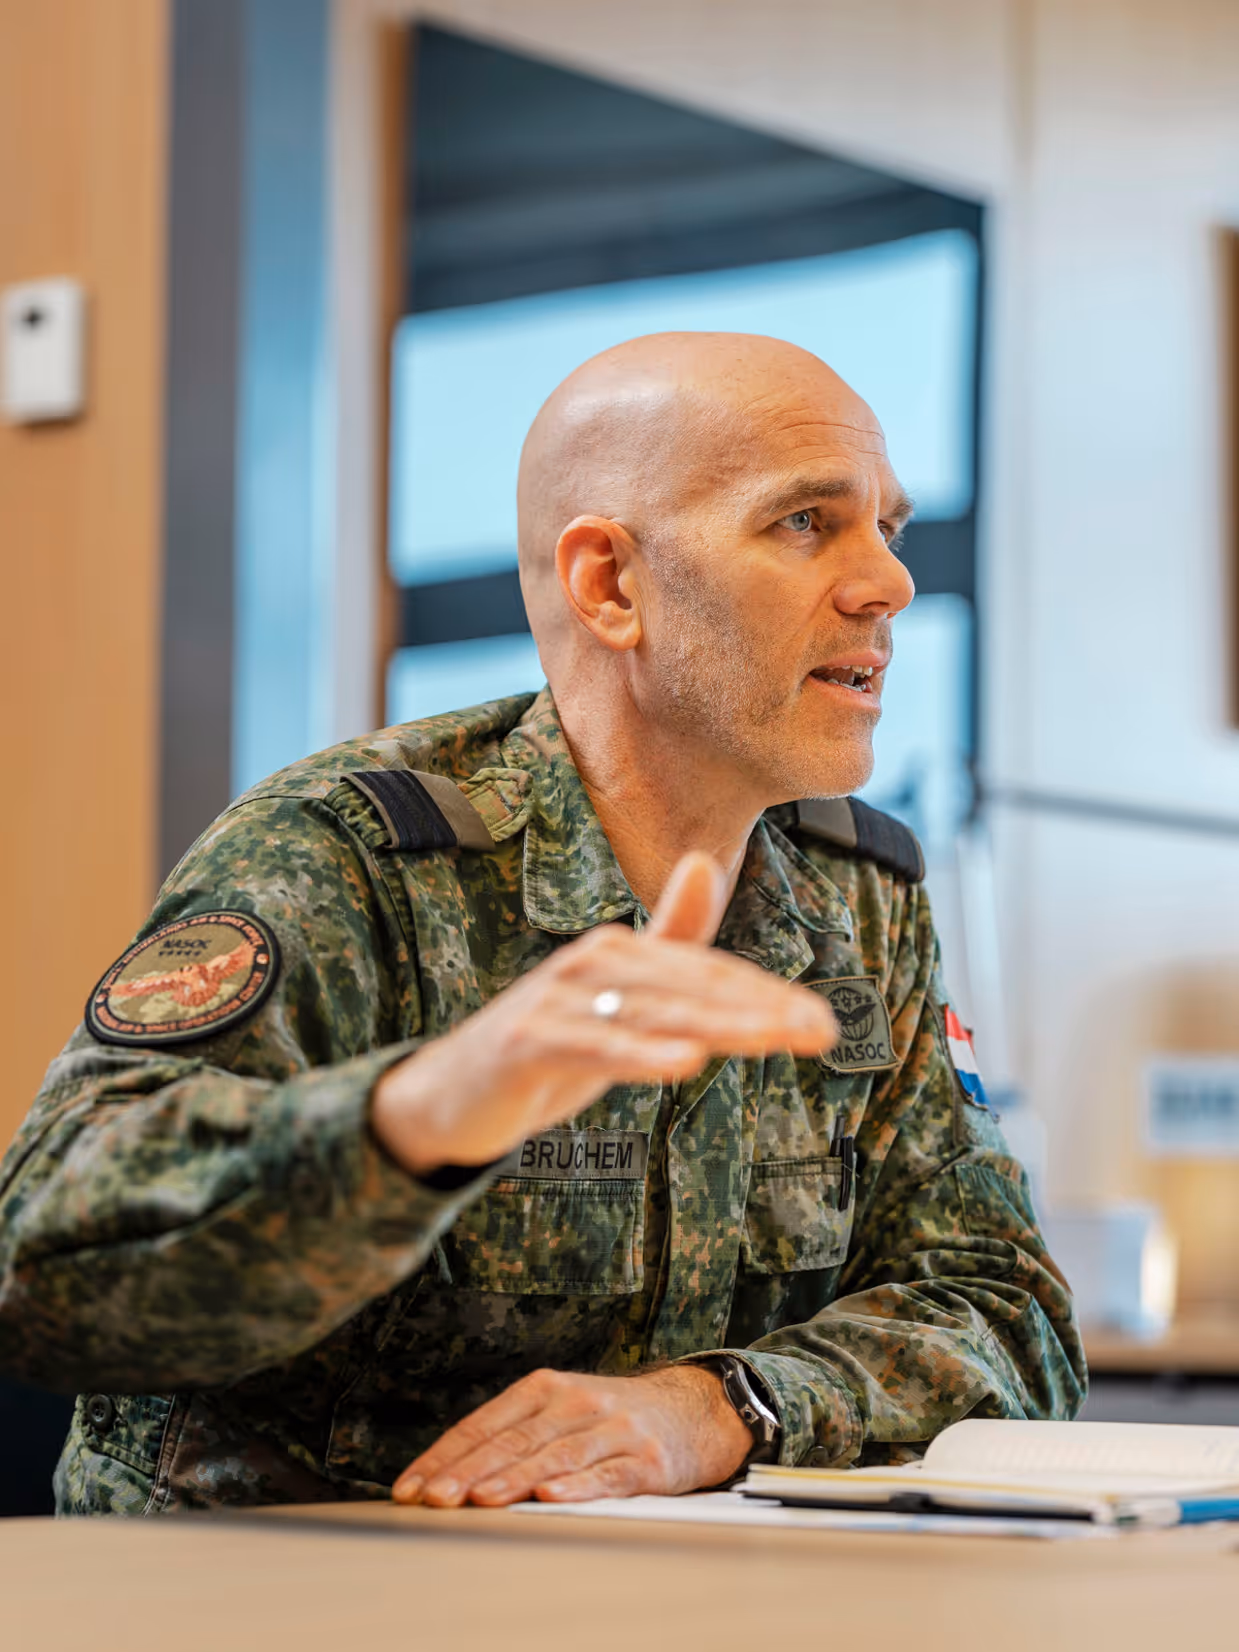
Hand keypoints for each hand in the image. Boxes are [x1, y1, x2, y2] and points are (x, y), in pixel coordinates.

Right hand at [371, 851, 836, 1174]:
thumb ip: (667, 938)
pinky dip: (637, 1055)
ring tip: (771, 1039)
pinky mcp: (526, 1042)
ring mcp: (555, 1000)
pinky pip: (592, 1047)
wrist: (452, 1093)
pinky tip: (683, 1065)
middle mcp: (590, 962)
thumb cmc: (548, 1043)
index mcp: (619, 952)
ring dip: (716, 1026)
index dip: (766, 996)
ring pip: (650, 1012)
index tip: (823, 1025)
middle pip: (688, 988)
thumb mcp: (617, 999)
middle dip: (758, 1010)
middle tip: (820, 1032)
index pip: (707, 974)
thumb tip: (706, 861)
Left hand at [391, 1365, 754, 1506]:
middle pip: (512, 1440)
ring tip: (480, 1498)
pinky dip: (576, 1486)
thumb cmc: (613, 1417)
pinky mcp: (644, 1460)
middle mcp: (576, 1402)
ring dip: (513, 1478)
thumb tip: (449, 1475)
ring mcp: (611, 1429)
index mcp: (547, 1387)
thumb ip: (515, 1435)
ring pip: (554, 1455)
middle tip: (434, 1498)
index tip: (412, 1487)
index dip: (445, 1456)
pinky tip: (551, 1496)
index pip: (484, 1423)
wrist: (693, 1409)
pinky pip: (605, 1475)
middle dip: (467, 1472)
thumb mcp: (563, 1409)